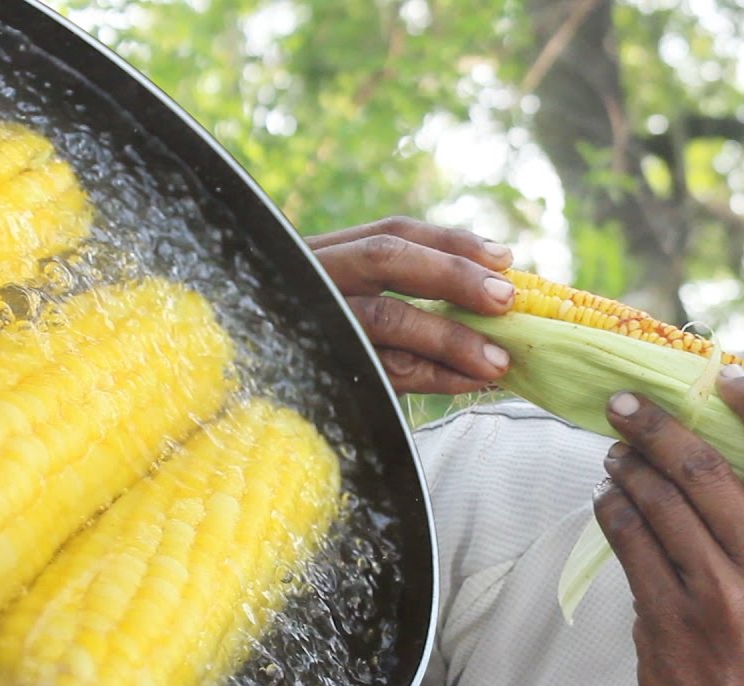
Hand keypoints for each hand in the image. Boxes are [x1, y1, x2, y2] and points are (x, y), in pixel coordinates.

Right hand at [306, 216, 515, 394]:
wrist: (235, 394)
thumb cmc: (309, 349)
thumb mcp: (347, 306)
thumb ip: (401, 296)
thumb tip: (492, 295)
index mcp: (326, 256)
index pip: (391, 232)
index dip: (451, 241)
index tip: (504, 257)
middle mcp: (315, 277)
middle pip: (387, 258)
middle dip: (454, 274)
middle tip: (507, 299)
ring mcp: (312, 321)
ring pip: (387, 317)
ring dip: (452, 338)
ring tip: (499, 361)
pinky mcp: (314, 367)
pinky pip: (382, 370)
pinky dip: (434, 377)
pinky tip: (469, 384)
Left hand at [593, 367, 743, 685]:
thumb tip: (734, 450)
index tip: (723, 375)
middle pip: (705, 469)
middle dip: (656, 426)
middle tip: (626, 404)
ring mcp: (715, 595)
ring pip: (656, 501)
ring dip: (626, 466)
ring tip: (615, 453)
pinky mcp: (666, 617)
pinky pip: (629, 542)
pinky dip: (612, 509)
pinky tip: (608, 498)